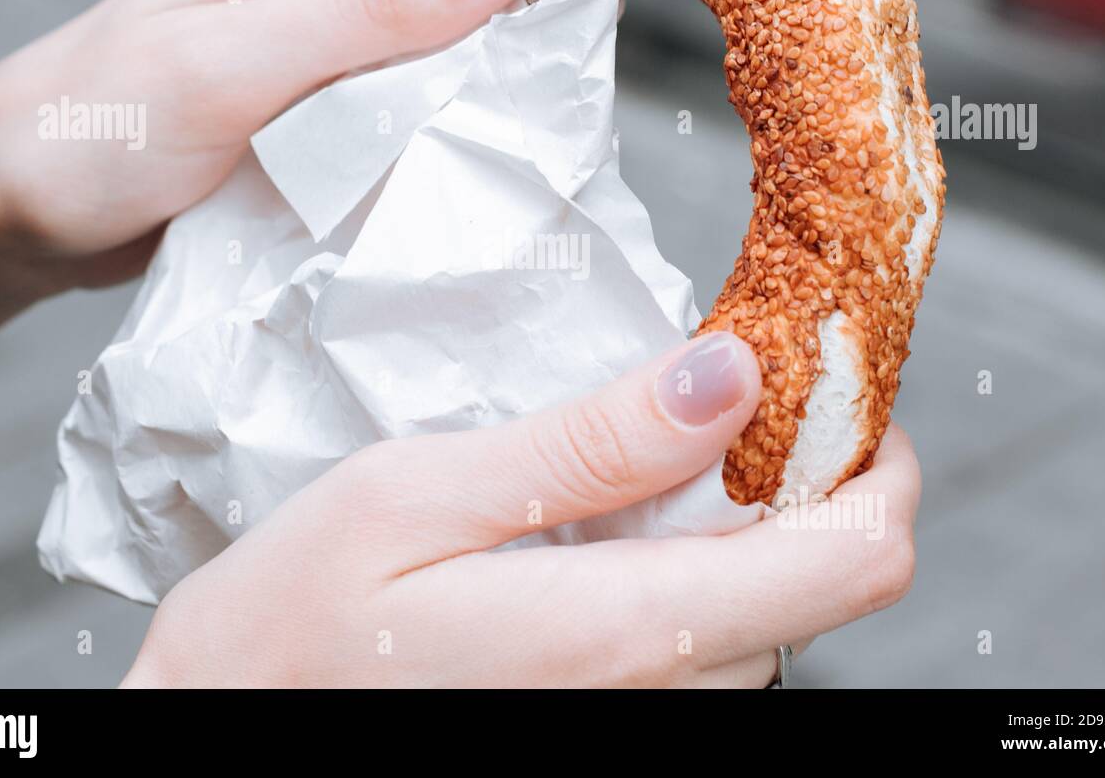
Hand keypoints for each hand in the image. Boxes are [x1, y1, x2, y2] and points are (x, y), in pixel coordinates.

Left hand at [0, 0, 534, 415]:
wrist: (7, 217)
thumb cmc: (88, 128)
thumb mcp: (232, 65)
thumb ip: (366, 10)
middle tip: (606, 61)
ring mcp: (332, 54)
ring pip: (455, 41)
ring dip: (508, 74)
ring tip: (566, 123)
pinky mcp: (327, 120)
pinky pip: (419, 109)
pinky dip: (460, 132)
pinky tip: (492, 171)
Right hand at [123, 332, 918, 687]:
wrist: (226, 729)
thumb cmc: (289, 626)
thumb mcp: (416, 496)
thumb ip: (586, 446)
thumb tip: (730, 376)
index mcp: (629, 632)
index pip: (856, 560)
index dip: (878, 462)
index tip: (834, 387)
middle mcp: (661, 697)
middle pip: (820, 583)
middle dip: (800, 477)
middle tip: (726, 391)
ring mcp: (639, 720)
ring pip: (765, 614)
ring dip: (741, 523)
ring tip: (650, 454)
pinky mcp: (610, 718)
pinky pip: (701, 645)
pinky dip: (690, 571)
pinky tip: (607, 529)